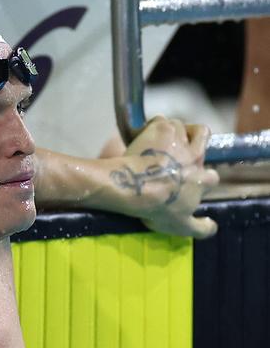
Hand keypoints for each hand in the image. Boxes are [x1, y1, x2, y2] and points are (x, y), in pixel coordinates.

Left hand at [113, 116, 218, 238]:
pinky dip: (152, 126)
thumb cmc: (157, 208)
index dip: (201, 176)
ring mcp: (179, 141)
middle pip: (203, 136)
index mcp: (203, 180)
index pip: (212, 175)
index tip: (186, 180)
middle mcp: (195, 157)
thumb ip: (201, 228)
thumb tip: (212, 227)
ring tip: (153, 143)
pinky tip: (142, 136)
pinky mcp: (162, 129)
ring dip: (169, 133)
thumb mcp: (182, 226)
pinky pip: (160, 120)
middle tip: (173, 150)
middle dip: (193, 139)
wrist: (135, 187)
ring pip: (180, 126)